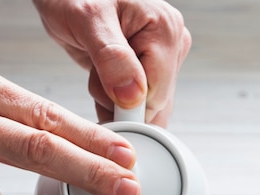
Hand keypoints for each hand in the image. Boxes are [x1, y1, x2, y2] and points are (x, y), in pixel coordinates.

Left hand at [33, 0, 190, 125]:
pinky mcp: (147, 68)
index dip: (126, 106)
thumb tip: (134, 96)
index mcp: (165, 30)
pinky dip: (112, 99)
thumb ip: (112, 58)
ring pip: (143, 108)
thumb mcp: (88, 20)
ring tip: (98, 68)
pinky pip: (135, 104)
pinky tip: (102, 76)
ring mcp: (160, 58)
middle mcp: (170, 44)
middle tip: (96, 71)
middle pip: (152, 106)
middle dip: (118, 102)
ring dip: (113, 101)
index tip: (102, 88)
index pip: (156, 96)